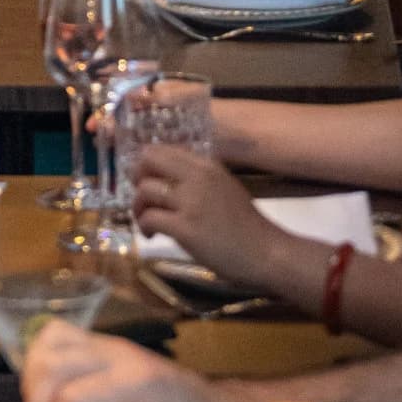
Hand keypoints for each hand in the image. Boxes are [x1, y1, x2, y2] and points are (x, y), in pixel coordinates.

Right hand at [23, 324, 230, 401]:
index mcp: (136, 383)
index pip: (73, 401)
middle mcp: (118, 353)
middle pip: (53, 368)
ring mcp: (108, 344)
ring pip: (48, 348)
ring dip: (36, 390)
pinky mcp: (100, 345)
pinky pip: (55, 339)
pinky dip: (41, 367)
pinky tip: (49, 399)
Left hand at [130, 152, 312, 301]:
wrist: (265, 252)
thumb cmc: (246, 224)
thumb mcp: (225, 187)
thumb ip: (200, 178)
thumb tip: (168, 178)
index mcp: (207, 165)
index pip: (163, 149)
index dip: (147, 163)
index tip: (147, 179)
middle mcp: (197, 177)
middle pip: (148, 160)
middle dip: (137, 177)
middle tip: (143, 198)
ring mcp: (191, 202)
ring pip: (144, 191)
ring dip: (138, 207)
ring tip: (147, 222)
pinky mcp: (185, 228)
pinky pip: (149, 219)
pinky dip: (144, 227)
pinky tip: (152, 236)